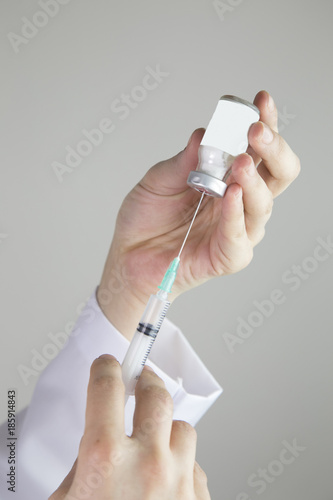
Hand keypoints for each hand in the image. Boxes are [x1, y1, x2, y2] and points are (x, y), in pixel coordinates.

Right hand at [49, 355, 209, 499]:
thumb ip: (79, 466)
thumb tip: (94, 446)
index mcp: (104, 460)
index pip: (107, 388)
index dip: (106, 369)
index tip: (107, 365)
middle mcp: (147, 465)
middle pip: (157, 395)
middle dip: (147, 382)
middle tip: (141, 383)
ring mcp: (178, 483)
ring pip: (184, 430)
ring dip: (167, 432)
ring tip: (153, 447)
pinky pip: (195, 467)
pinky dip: (181, 468)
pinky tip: (166, 481)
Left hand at [98, 91, 299, 338]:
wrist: (128, 257)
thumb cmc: (147, 219)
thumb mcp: (158, 180)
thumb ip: (183, 162)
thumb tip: (205, 134)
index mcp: (228, 179)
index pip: (259, 150)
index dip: (266, 124)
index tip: (261, 100)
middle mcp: (239, 202)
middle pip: (277, 175)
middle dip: (274, 149)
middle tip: (256, 131)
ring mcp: (236, 230)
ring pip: (263, 205)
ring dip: (254, 181)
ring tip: (242, 163)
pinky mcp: (228, 256)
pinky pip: (239, 237)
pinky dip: (235, 214)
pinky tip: (230, 194)